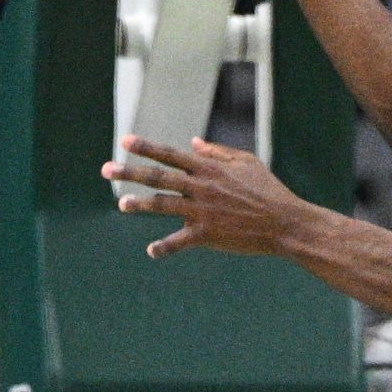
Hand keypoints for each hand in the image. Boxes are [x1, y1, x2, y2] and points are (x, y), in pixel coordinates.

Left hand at [101, 134, 315, 258]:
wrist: (285, 222)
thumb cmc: (268, 190)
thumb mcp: (247, 162)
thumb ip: (217, 152)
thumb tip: (193, 142)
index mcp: (209, 168)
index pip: (171, 154)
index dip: (146, 147)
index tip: (124, 141)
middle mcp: (201, 187)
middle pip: (159, 177)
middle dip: (130, 172)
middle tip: (106, 169)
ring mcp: (202, 211)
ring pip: (163, 205)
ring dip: (139, 204)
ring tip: (122, 204)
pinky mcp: (207, 234)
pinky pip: (179, 241)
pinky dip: (164, 247)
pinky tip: (152, 250)